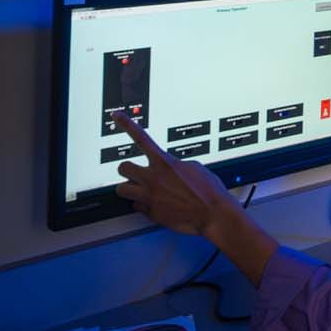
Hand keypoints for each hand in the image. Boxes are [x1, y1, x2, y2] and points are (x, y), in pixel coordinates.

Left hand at [113, 113, 235, 235]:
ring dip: (130, 188)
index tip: (117, 116)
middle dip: (127, 169)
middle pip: (123, 167)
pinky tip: (155, 203)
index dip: (126, 124)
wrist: (213, 214)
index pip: (141, 138)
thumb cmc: (209, 191)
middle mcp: (154, 179)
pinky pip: (137, 207)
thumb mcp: (194, 167)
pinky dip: (144, 205)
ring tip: (141, 188)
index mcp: (165, 163)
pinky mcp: (152, 213)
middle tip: (135, 171)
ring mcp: (150, 197)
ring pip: (122, 189)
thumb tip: (166, 167)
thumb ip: (174, 164)